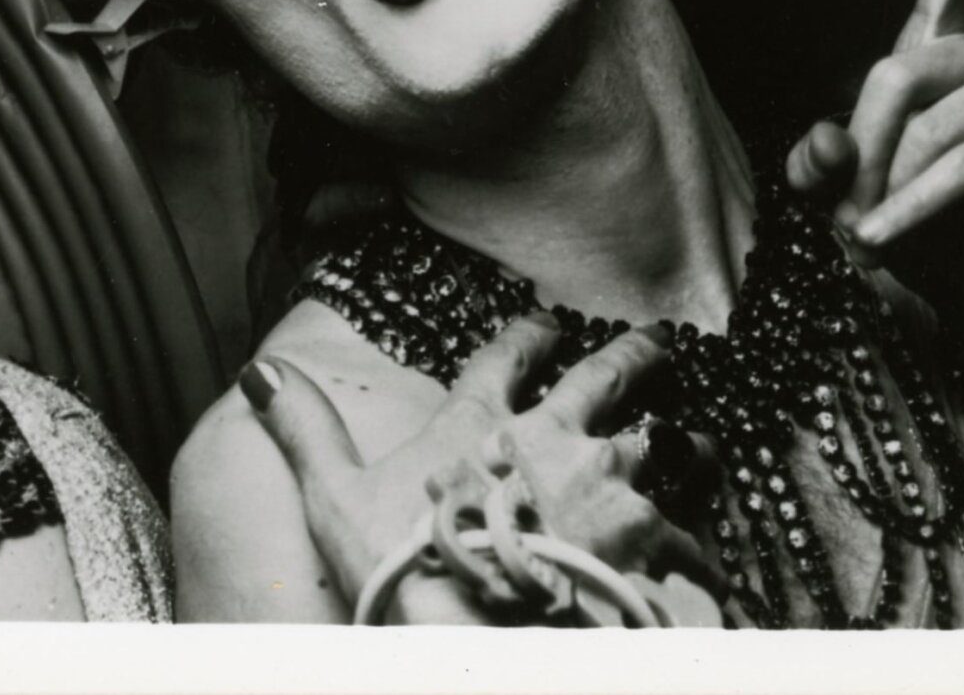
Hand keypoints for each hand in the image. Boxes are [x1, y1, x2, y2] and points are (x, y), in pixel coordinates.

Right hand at [240, 316, 720, 620]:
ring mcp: (608, 487)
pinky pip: (692, 537)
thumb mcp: (334, 495)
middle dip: (637, 354)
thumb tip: (258, 370)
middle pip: (610, 374)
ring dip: (685, 443)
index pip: (511, 351)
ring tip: (697, 444)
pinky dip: (699, 548)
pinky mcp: (649, 545)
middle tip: (658, 343)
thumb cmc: (401, 569)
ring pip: (670, 444)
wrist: (473, 639)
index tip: (545, 324)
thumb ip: (304, 427)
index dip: (531, 333)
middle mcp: (554, 436)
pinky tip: (706, 562)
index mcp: (480, 418)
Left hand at [786, 0, 963, 348]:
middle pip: (896, 71)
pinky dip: (907, 204)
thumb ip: (822, 161)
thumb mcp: (851, 193)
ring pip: (922, 120)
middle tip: (847, 213)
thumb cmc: (924, 243)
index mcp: (946, 57)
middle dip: (859, 147)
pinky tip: (882, 236)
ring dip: (884, 185)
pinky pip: (954, 162)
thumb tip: (822, 140)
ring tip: (872, 235)